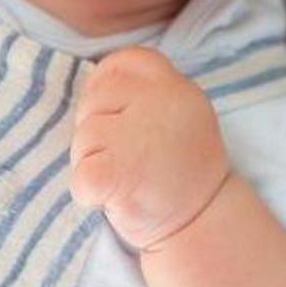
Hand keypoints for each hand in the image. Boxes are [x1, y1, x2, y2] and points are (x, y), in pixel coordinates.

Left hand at [69, 45, 230, 251]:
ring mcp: (141, 138)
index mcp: (177, 87)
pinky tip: (114, 198)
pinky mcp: (120, 174)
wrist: (204, 225)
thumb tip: (96, 81)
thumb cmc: (181, 172)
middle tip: (125, 156)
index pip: (123, 61)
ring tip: (128, 179)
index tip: (117, 118)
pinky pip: (80, 176)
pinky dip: (88, 194)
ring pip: (83, 138)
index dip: (107, 88)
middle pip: (95, 99)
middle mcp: (164, 103)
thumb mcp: (181, 115)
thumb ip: (148, 94)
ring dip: (93, 163)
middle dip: (96, 129)